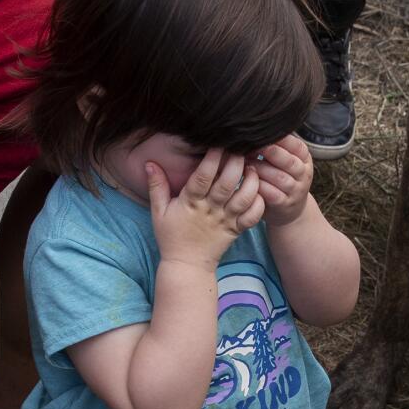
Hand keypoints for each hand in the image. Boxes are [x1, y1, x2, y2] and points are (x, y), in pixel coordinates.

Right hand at [147, 149, 263, 266]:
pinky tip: (258, 191)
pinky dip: (259, 203)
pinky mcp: (236, 230)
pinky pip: (253, 216)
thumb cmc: (171, 237)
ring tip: (252, 167)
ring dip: (251, 181)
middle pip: (227, 183)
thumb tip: (149, 162)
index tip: (219, 143)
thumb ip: (156, 186)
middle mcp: (210, 210)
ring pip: (243, 198)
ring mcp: (225, 221)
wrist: (187, 266)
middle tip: (241, 148)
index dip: (212, 158)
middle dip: (235, 163)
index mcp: (191, 202)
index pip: (202, 176)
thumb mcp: (158, 211)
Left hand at [251, 135, 314, 226]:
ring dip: (261, 169)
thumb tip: (252, 128)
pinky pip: (272, 194)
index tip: (260, 133)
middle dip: (270, 152)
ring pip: (279, 178)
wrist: (290, 210)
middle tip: (251, 146)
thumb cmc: (281, 178)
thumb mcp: (284, 161)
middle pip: (289, 161)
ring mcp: (296, 190)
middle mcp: (303, 174)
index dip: (279, 139)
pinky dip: (259, 187)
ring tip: (245, 163)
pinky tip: (247, 181)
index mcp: (304, 158)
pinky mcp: (285, 205)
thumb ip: (274, 147)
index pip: (296, 145)